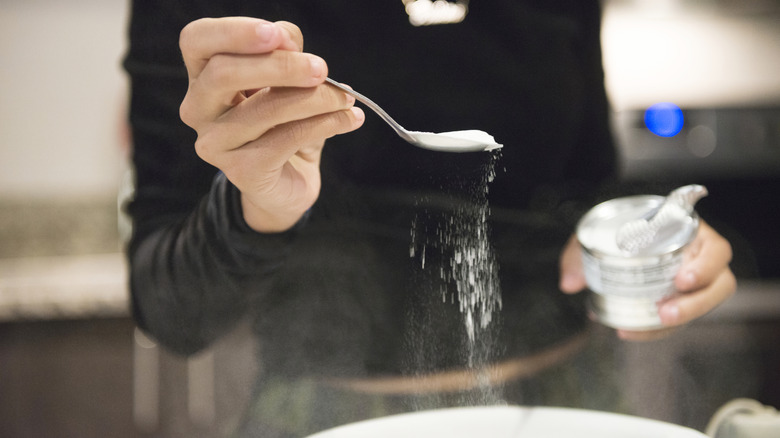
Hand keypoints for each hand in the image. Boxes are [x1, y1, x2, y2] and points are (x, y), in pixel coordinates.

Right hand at [178, 17, 364, 231]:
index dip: (234, 32)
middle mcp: (198, 109)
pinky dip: (325, 124)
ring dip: (316, 98)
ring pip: (265, 108)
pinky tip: (348, 120)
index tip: (276, 34)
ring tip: (345, 98)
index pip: (197, 40)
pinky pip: (286, 139)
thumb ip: (283, 52)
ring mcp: (215, 143)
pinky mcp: (241, 171)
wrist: (288, 182)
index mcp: (202, 76)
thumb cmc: (284, 123)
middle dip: (280, 66)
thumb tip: (288, 40)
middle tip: (321, 69)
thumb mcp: (286, 80)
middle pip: (223, 73)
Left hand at [559, 220, 735, 340]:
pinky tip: (631, 332)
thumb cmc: (613, 228)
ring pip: (704, 305)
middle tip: (665, 312)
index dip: (706, 266)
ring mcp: (692, 282)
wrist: (613, 234)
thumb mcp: (594, 233)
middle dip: (696, 303)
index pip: (716, 250)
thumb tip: (569, 284)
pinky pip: (678, 319)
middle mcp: (698, 258)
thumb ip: (579, 255)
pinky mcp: (680, 300)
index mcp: (689, 233)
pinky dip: (656, 329)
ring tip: (654, 323)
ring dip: (681, 319)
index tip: (682, 279)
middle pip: (719, 285)